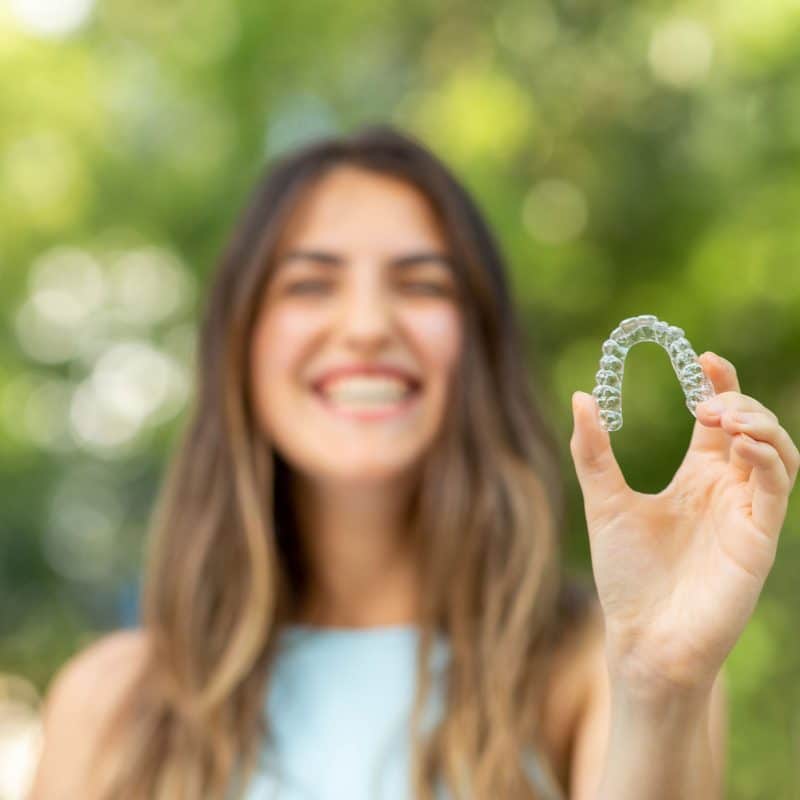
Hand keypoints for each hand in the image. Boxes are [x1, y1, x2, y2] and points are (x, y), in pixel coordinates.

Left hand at [569, 351, 799, 695]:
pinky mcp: (759, 538)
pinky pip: (778, 487)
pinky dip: (767, 457)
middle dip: (738, 400)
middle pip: (754, 426)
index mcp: (695, 479)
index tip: (703, 356)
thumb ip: (594, 451)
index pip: (719, 419)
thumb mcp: (604, 501)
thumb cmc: (626, 575)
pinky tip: (738, 444)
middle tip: (705, 401)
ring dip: (760, 423)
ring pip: (779, 450)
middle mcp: (726, 490)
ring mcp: (746, 513)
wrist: (641, 637)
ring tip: (721, 415)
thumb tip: (581, 395)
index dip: (719, 383)